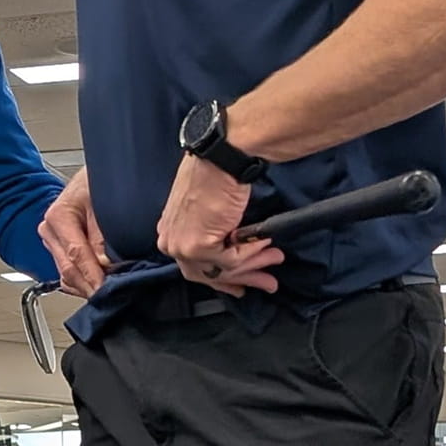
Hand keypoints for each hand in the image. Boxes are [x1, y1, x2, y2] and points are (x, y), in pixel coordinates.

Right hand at [40, 169, 109, 296]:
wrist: (95, 174)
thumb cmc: (99, 181)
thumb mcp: (106, 203)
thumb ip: (103, 235)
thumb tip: (106, 264)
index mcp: (58, 216)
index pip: (75, 254)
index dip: (92, 275)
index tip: (105, 289)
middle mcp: (50, 230)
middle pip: (68, 269)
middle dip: (89, 286)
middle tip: (109, 299)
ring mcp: (52, 241)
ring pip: (66, 274)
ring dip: (85, 287)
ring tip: (105, 296)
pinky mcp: (58, 248)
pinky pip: (67, 272)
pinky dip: (81, 282)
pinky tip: (95, 287)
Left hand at [156, 154, 282, 294]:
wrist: (220, 159)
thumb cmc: (214, 174)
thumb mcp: (207, 209)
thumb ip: (213, 233)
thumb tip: (235, 248)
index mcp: (169, 233)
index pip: (195, 268)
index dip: (222, 280)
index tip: (241, 286)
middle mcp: (170, 243)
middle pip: (208, 274)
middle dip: (242, 278)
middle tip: (266, 282)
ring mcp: (182, 247)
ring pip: (223, 269)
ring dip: (254, 265)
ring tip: (276, 259)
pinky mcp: (199, 247)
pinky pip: (232, 260)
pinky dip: (252, 253)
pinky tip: (266, 243)